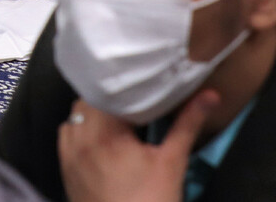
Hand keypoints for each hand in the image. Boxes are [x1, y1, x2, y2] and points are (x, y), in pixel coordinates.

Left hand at [60, 90, 217, 201]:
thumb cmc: (152, 200)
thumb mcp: (173, 161)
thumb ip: (188, 123)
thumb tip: (210, 95)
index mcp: (103, 130)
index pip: (107, 91)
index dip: (125, 86)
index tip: (142, 86)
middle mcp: (79, 138)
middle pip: (89, 102)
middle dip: (110, 101)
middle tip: (135, 106)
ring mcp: (69, 155)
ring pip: (75, 118)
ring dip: (93, 115)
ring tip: (120, 121)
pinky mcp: (66, 171)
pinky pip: (67, 138)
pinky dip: (82, 133)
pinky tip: (102, 142)